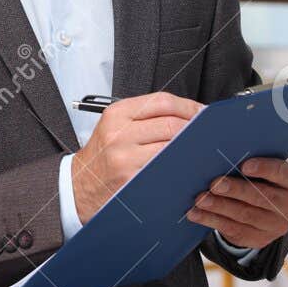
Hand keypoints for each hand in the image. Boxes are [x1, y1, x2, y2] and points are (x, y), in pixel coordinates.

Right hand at [71, 91, 202, 224]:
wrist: (79, 185)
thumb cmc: (103, 155)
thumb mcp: (115, 126)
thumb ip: (146, 116)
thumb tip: (189, 114)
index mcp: (117, 114)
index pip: (162, 102)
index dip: (189, 106)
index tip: (203, 114)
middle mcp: (119, 133)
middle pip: (171, 124)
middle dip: (196, 129)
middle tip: (208, 134)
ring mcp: (125, 158)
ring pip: (172, 147)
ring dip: (191, 149)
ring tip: (200, 150)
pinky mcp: (131, 179)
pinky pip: (165, 170)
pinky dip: (180, 167)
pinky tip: (186, 167)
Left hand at [187, 157, 287, 248]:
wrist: (267, 210)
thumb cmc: (260, 179)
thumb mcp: (263, 169)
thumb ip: (250, 162)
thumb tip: (221, 154)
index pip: (283, 174)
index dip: (265, 169)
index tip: (244, 165)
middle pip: (262, 196)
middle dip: (236, 190)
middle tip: (214, 184)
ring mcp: (276, 225)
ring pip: (245, 215)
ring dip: (219, 207)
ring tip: (200, 199)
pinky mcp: (259, 238)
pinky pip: (233, 230)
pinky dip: (212, 220)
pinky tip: (196, 213)